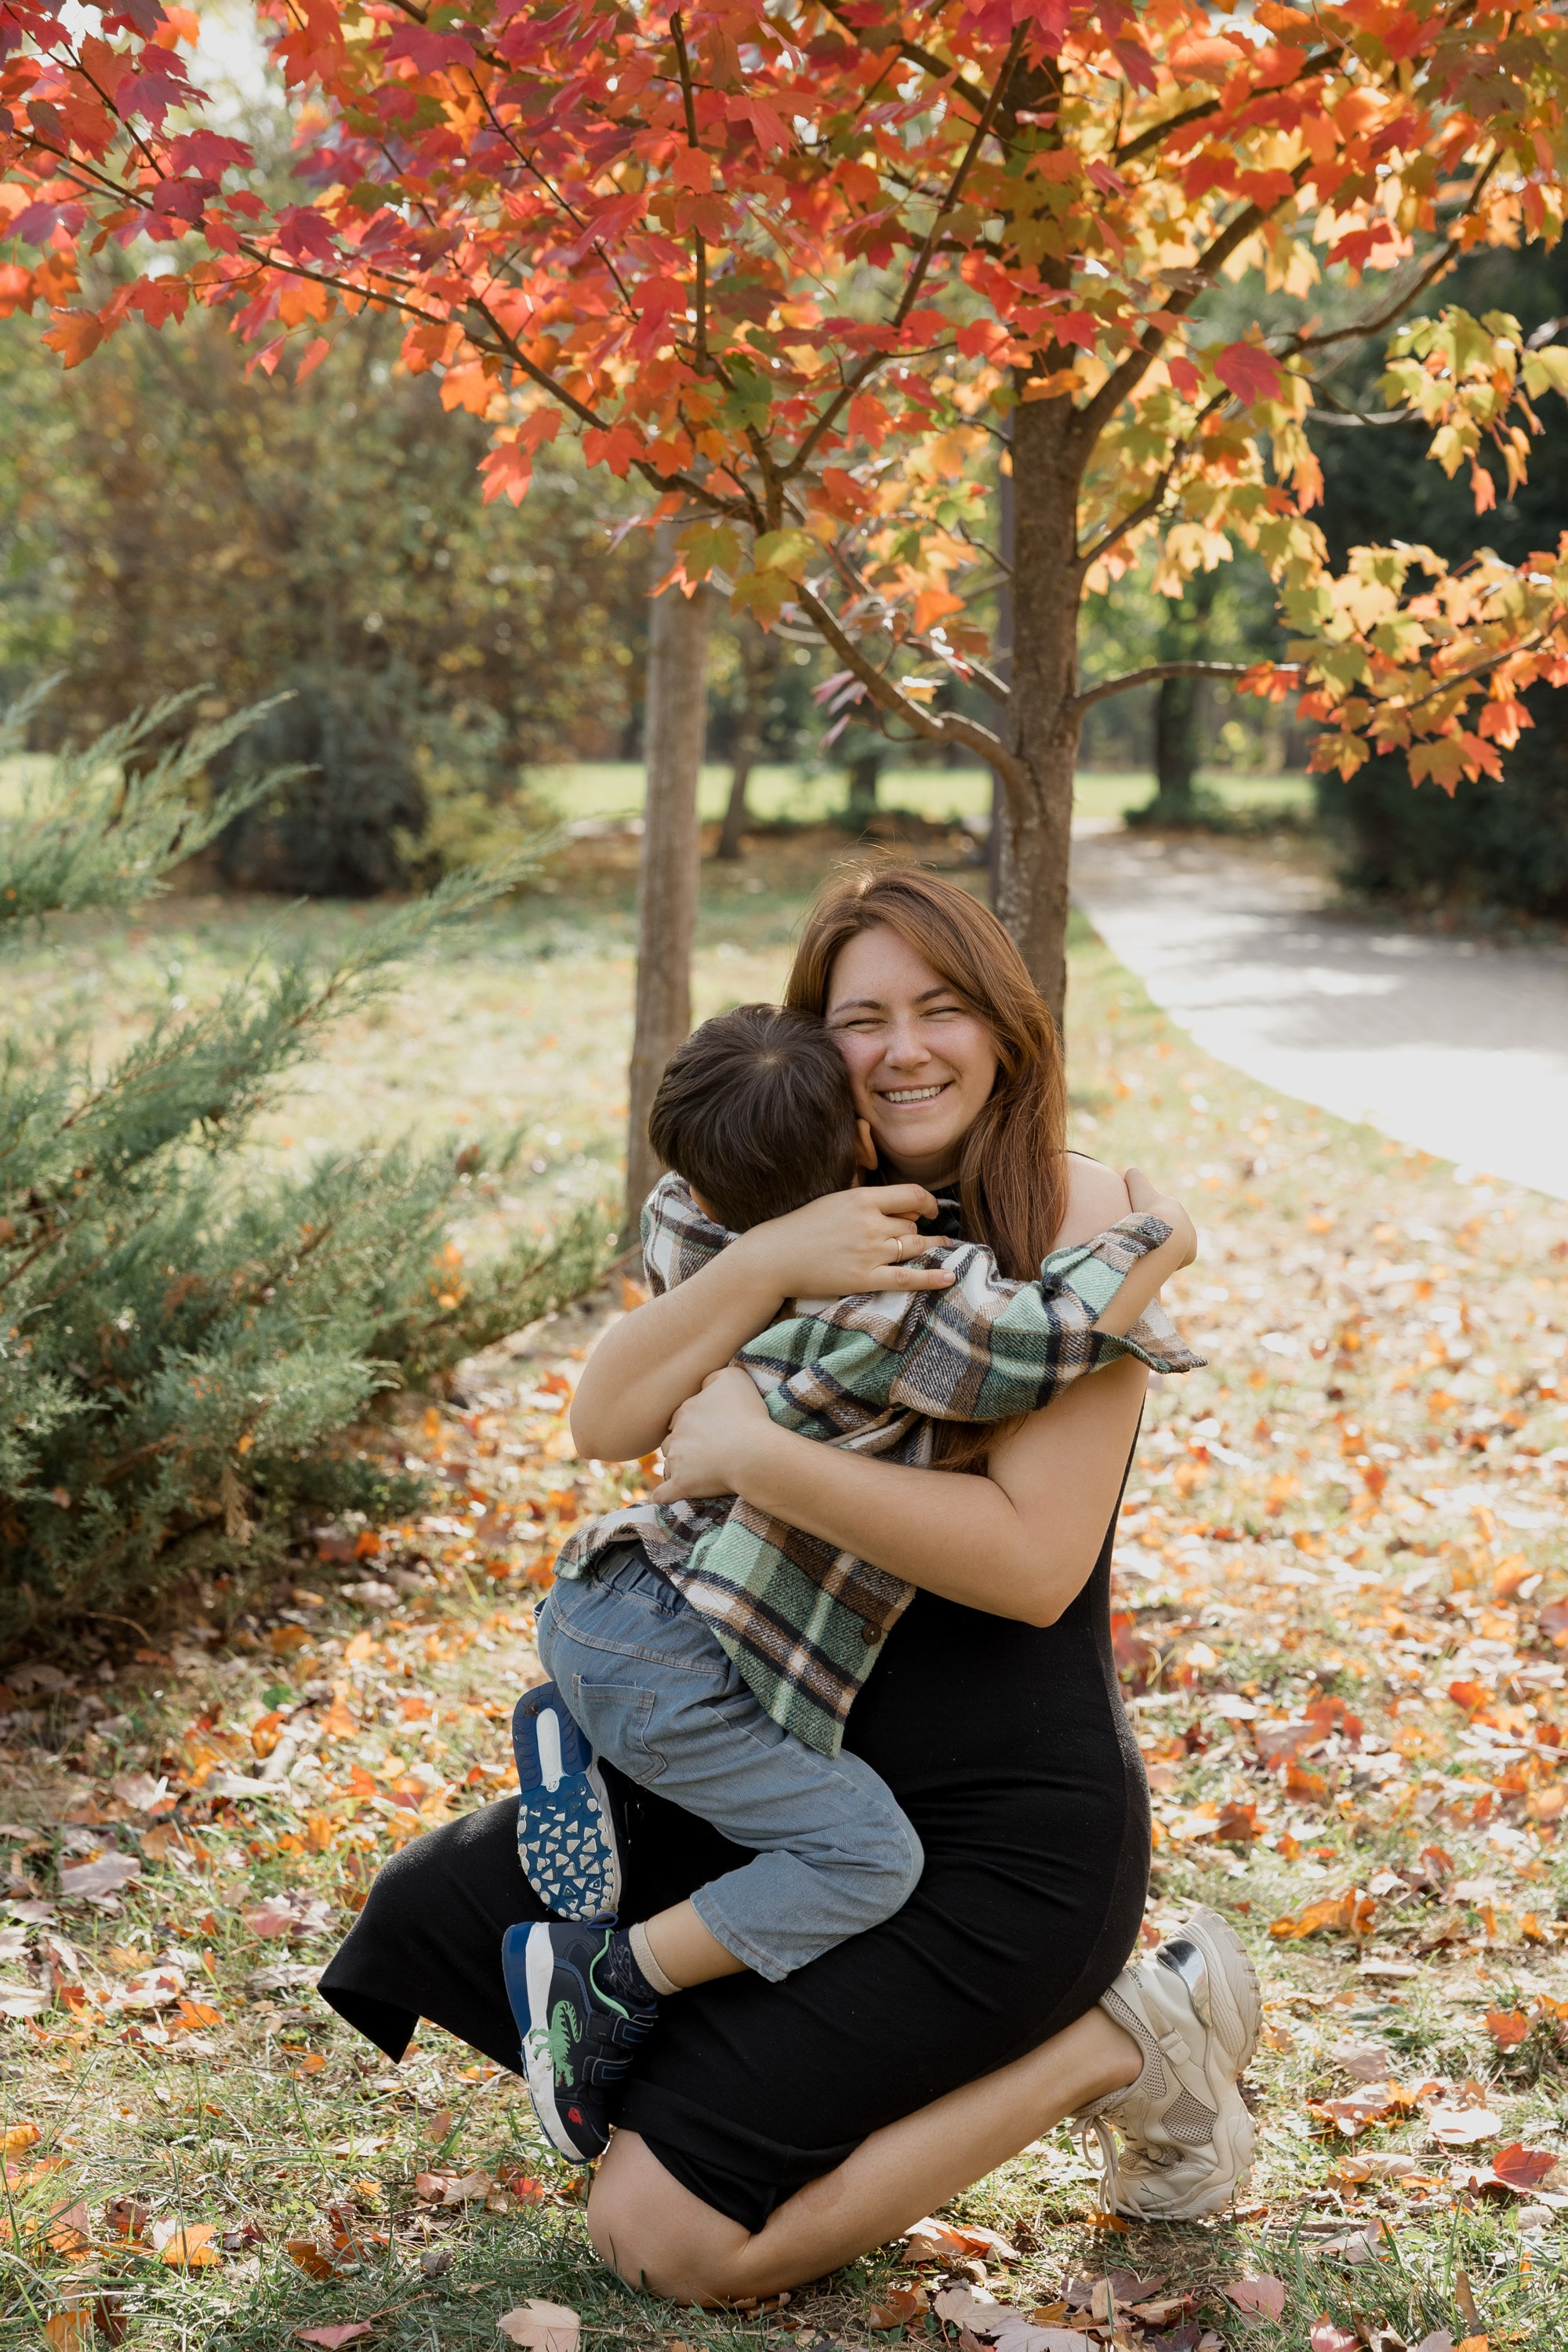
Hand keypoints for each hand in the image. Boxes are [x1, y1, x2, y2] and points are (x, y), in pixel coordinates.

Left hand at [652, 1367, 771, 1501]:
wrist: (753, 1452)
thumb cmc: (748, 1414)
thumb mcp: (733, 1378)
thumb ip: (713, 1377)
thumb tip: (703, 1384)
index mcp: (686, 1410)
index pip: (681, 1416)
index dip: (694, 1423)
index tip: (709, 1430)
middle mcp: (676, 1435)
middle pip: (672, 1440)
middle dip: (682, 1445)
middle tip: (704, 1451)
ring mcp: (677, 1461)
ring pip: (669, 1464)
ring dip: (677, 1467)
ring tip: (695, 1472)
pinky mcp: (682, 1484)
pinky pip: (664, 1493)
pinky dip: (662, 1496)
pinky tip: (658, 1499)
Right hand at [730, 1183, 955, 1302]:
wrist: (774, 1257)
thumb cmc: (802, 1227)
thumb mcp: (836, 1201)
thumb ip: (869, 1202)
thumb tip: (907, 1208)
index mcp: (861, 1198)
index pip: (912, 1195)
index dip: (928, 1203)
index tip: (932, 1210)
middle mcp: (870, 1223)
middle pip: (912, 1225)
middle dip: (915, 1230)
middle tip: (916, 1236)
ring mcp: (869, 1252)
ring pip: (913, 1247)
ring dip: (931, 1248)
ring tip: (946, 1249)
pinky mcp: (865, 1278)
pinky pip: (907, 1278)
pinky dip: (932, 1278)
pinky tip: (950, 1277)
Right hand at [1124, 1166, 1197, 1268]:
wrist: (1167, 1233)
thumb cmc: (1149, 1212)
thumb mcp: (1138, 1188)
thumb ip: (1134, 1177)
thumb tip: (1128, 1171)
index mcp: (1172, 1207)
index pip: (1158, 1213)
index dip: (1145, 1219)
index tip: (1135, 1226)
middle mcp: (1185, 1222)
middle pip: (1166, 1231)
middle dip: (1154, 1236)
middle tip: (1139, 1243)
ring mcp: (1190, 1240)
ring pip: (1171, 1246)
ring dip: (1160, 1250)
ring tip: (1145, 1256)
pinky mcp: (1191, 1255)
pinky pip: (1176, 1260)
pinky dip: (1165, 1262)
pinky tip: (1154, 1263)